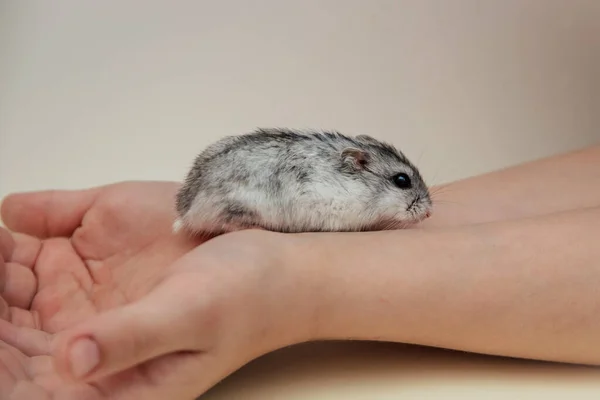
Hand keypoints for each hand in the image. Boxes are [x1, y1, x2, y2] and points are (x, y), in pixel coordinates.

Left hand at [0, 182, 312, 398]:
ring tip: (1, 248)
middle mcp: (86, 349)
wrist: (271, 260)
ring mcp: (83, 306)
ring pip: (9, 299)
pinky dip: (12, 244)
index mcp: (107, 386)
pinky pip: (30, 259)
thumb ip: (132, 338)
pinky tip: (10, 235)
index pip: (24, 389)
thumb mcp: (191, 318)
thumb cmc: (245, 299)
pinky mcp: (89, 267)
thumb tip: (71, 359)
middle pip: (5, 342)